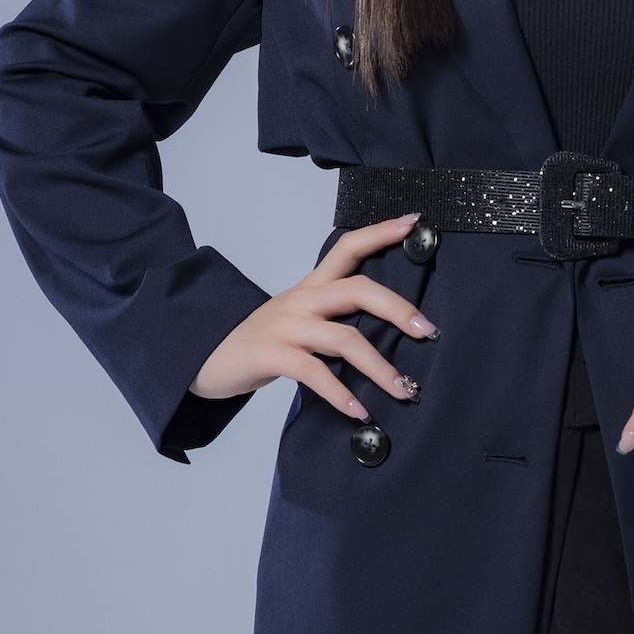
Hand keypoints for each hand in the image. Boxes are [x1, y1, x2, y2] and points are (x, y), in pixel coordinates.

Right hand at [189, 214, 436, 418]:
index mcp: (311, 286)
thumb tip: (389, 332)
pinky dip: (341, 394)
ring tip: (403, 390)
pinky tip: (359, 411)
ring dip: (379, 367)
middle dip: (398, 309)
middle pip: (357, 290)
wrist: (206, 356)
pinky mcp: (272, 355)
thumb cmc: (263, 340)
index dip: (380, 232)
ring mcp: (286, 326)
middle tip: (427, 331)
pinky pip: (315, 373)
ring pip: (344, 338)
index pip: (348, 247)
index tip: (414, 222)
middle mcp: (302, 300)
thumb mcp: (299, 317)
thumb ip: (335, 317)